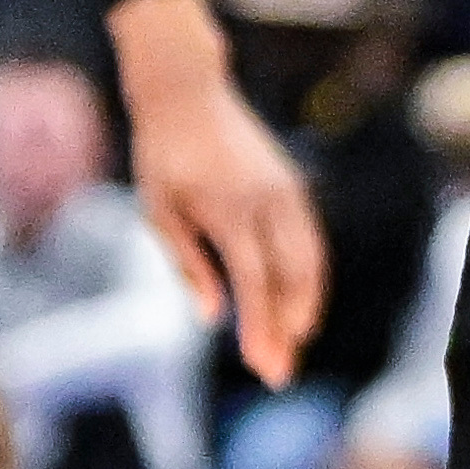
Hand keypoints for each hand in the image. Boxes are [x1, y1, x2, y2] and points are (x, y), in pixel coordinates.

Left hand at [109, 0, 326, 385]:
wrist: (186, 94)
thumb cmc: (162, 156)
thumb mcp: (158, 210)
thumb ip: (186, 264)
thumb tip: (211, 317)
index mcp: (228, 210)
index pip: (254, 282)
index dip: (260, 327)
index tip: (261, 364)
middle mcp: (266, 202)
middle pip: (288, 279)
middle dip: (286, 330)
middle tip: (279, 375)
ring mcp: (285, 192)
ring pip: (309, 261)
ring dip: (305, 308)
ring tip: (294, 345)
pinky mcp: (292, 186)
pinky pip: (310, 240)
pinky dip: (310, 277)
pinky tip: (301, 304)